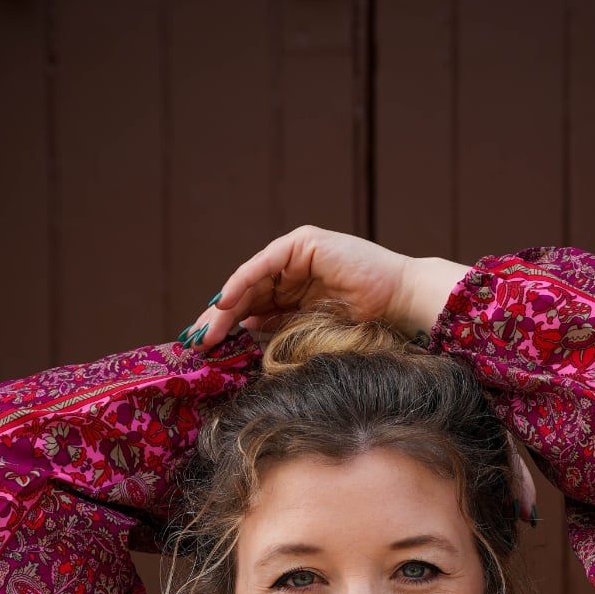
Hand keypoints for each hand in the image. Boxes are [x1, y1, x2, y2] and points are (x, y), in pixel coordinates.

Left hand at [178, 226, 469, 350]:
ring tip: (206, 330)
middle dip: (219, 319)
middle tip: (195, 342)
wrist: (399, 304)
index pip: (253, 308)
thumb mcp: (312, 330)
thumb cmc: (367, 323)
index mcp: (294, 292)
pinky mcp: (303, 244)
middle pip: (246, 294)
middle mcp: (292, 269)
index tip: (205, 349)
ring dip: (224, 306)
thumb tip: (246, 332)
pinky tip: (226, 302)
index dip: (228, 327)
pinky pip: (264, 265)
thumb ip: (281, 328)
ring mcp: (296, 254)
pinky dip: (243, 282)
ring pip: (250, 281)